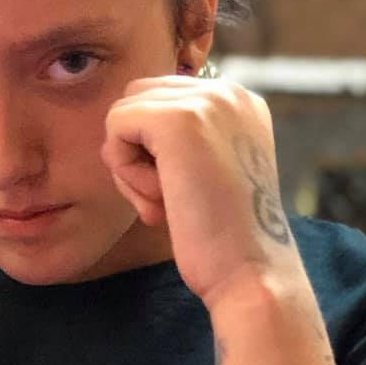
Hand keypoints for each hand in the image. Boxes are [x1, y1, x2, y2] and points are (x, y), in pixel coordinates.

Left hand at [100, 77, 298, 309]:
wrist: (250, 272)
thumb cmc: (224, 239)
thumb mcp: (208, 173)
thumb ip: (179, 142)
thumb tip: (116, 133)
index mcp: (242, 103)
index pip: (165, 99)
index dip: (156, 150)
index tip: (186, 194)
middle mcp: (229, 92)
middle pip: (140, 97)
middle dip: (139, 151)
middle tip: (169, 201)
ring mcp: (206, 101)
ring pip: (124, 113)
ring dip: (132, 166)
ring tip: (168, 202)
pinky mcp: (177, 120)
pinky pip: (116, 128)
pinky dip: (126, 173)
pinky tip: (161, 200)